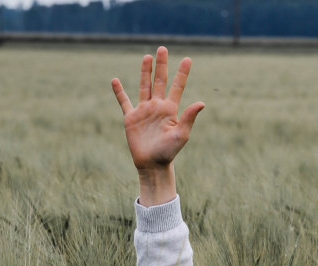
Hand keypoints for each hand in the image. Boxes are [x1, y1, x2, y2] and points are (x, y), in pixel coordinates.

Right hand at [111, 46, 204, 205]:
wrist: (152, 164)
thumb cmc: (169, 152)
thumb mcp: (181, 135)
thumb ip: (188, 118)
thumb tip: (201, 103)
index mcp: (171, 109)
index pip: (177, 86)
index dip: (182, 73)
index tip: (187, 59)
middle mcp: (157, 107)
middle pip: (160, 81)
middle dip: (162, 65)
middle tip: (162, 48)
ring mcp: (144, 111)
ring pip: (144, 86)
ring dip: (145, 72)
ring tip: (147, 57)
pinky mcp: (131, 118)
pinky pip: (124, 102)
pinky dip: (119, 92)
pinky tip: (115, 80)